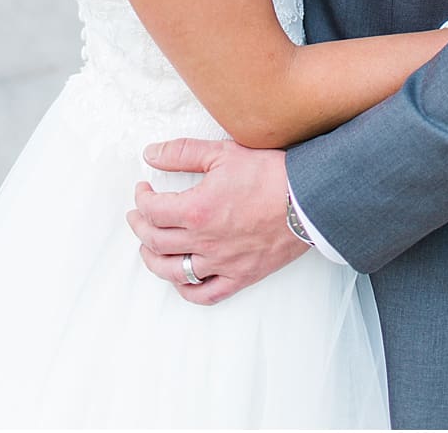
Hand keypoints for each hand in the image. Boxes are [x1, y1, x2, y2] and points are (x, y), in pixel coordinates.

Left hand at [127, 137, 306, 305]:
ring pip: (174, 272)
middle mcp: (205, 241)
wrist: (310, 200)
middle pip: (155, 241)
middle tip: (138, 214)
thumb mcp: (221, 152)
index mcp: (196, 210)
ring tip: (148, 246)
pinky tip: (180, 278)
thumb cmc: (270, 174)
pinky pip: (206, 294)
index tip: (143, 189)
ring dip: (153, 260)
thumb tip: (150, 154)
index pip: (151, 210)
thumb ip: (181, 152)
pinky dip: (187, 290)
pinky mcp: (241, 276)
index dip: (140, 198)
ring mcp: (222, 263)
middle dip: (139, 226)